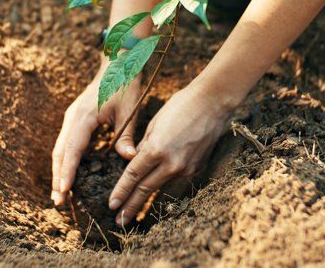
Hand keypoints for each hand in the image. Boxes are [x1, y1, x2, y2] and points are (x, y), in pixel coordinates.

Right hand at [51, 59, 141, 205]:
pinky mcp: (75, 120)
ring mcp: (72, 119)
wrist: (117, 64)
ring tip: (60, 194)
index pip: (72, 149)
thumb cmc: (125, 85)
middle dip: (58, 177)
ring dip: (59, 171)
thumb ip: (126, 136)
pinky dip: (66, 161)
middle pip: (60, 152)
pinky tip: (70, 176)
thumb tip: (128, 159)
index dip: (67, 172)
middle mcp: (73, 118)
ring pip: (61, 149)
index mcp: (84, 117)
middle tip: (58, 202)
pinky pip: (67, 144)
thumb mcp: (129, 110)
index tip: (64, 191)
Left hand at [107, 83, 232, 225]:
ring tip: (134, 213)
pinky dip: (165, 185)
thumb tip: (135, 161)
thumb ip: (144, 146)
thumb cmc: (181, 106)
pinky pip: (176, 180)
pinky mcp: (197, 168)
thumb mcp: (155, 123)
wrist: (213, 103)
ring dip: (146, 201)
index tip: (111, 205)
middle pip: (145, 189)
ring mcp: (186, 168)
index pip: (133, 176)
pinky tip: (157, 192)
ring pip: (161, 187)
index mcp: (156, 149)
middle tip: (118, 221)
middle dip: (130, 206)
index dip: (121, 192)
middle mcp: (171, 163)